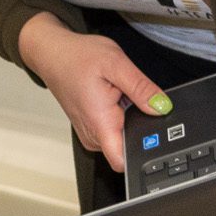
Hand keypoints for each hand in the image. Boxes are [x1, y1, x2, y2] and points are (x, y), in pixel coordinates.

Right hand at [18, 14, 170, 173]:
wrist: (53, 54)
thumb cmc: (76, 57)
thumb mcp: (116, 63)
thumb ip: (142, 88)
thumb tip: (162, 107)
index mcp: (100, 121)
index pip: (123, 161)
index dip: (143, 152)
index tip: (154, 136)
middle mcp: (92, 133)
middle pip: (128, 148)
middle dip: (139, 127)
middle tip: (131, 98)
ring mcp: (90, 133)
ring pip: (122, 139)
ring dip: (129, 119)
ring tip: (119, 95)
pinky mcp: (90, 128)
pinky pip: (113, 131)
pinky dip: (120, 116)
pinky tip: (114, 97)